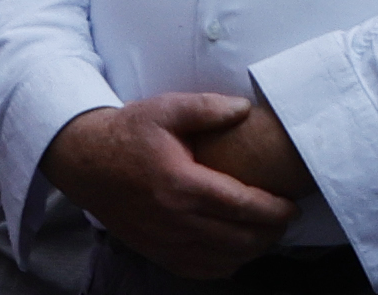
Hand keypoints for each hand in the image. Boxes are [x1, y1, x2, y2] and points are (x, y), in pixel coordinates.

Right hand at [45, 93, 300, 283]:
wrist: (86, 162)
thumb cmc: (129, 133)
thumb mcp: (167, 109)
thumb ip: (209, 108)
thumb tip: (246, 109)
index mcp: (181, 185)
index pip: (240, 206)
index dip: (272, 210)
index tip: (292, 206)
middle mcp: (174, 221)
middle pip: (236, 239)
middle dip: (269, 233)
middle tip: (285, 219)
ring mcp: (163, 241)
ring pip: (220, 260)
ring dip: (250, 251)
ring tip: (267, 233)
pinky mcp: (155, 251)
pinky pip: (197, 270)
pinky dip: (223, 266)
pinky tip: (236, 251)